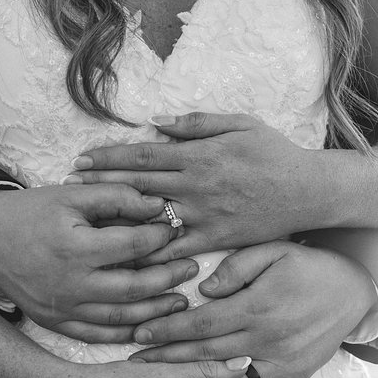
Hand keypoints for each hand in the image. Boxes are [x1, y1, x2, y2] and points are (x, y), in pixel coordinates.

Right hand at [0, 183, 194, 341]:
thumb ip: (117, 196)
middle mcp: (70, 283)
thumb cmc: (31, 212)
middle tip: (191, 268)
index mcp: (74, 246)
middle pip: (133, 288)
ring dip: (155, 312)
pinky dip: (125, 334)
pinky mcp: (55, 322)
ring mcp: (62, 308)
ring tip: (180, 302)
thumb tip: (159, 206)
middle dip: (168, 279)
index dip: (160, 238)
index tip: (174, 231)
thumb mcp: (72, 195)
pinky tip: (148, 326)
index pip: (132, 245)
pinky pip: (97, 336)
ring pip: (120, 318)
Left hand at [65, 112, 329, 263]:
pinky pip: (176, 248)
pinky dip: (150, 252)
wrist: (309, 191)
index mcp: (199, 155)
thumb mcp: (239, 124)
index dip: (108, 157)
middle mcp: (196, 186)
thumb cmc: (275, 153)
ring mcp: (204, 215)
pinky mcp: (216, 239)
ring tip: (85, 220)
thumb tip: (156, 120)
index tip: (81, 159)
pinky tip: (124, 256)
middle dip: (99, 184)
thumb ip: (196, 122)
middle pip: (137, 185)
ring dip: (115, 218)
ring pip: (150, 218)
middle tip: (68, 186)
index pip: (143, 155)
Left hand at [130, 241, 377, 377]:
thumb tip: (203, 291)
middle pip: (206, 356)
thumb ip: (236, 267)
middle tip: (134, 367)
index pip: (200, 324)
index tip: (139, 334)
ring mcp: (282, 363)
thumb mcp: (274, 250)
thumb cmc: (309, 265)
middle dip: (166, 361)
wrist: (357, 289)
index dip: (166, 330)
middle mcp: (267, 340)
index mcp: (257, 307)